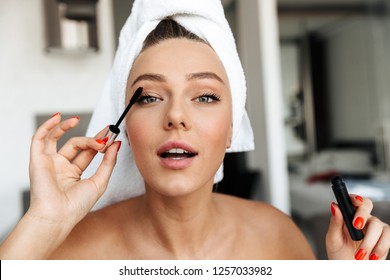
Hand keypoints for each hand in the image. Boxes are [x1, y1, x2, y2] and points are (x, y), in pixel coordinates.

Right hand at [27, 113, 119, 230]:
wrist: (57, 217)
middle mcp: (61, 167)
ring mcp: (49, 163)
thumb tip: (116, 144)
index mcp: (74, 174)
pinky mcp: (38, 160)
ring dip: (69, 127)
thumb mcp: (100, 182)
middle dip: (92, 138)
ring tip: (80, 121)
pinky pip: (39, 138)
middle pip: (77, 144)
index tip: (111, 134)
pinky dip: (47, 126)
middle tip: (105, 135)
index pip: (88, 152)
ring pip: (58, 138)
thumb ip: (108, 162)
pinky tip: (59, 118)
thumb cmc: (76, 206)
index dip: (99, 142)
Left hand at [326, 195, 389, 259]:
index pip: (353, 200)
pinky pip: (388, 237)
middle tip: (356, 226)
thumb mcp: (333, 239)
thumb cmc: (339, 253)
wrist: (349, 269)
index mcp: (348, 215)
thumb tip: (334, 206)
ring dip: (369, 241)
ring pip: (378, 224)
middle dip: (363, 214)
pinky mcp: (385, 238)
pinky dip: (380, 248)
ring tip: (359, 255)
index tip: (355, 202)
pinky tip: (372, 257)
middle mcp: (362, 218)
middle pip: (367, 205)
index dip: (355, 198)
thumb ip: (335, 223)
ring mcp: (375, 227)